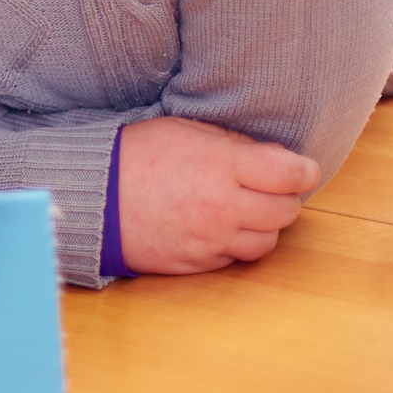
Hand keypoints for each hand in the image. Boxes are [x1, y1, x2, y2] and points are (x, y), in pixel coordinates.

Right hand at [117, 115, 320, 274]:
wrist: (89, 196)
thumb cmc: (133, 155)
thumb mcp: (183, 130)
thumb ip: (231, 143)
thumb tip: (270, 156)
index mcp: (221, 167)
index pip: (291, 174)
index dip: (304, 170)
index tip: (299, 168)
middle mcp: (222, 207)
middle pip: (286, 211)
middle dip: (284, 197)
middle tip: (268, 187)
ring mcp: (210, 239)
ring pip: (267, 242)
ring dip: (263, 226)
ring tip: (243, 211)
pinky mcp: (196, 262)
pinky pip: (234, 259)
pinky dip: (234, 244)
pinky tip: (217, 226)